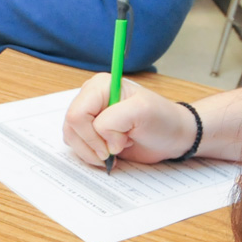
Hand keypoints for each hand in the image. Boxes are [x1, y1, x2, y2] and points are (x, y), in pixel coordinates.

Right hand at [63, 73, 196, 168]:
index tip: (112, 146)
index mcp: (100, 86)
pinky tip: (110, 152)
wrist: (171, 135)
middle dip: (91, 145)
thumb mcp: (143, 112)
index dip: (91, 135)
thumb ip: (116, 120)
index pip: (77, 113)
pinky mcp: (90, 130)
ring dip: (90, 152)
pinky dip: (91, 154)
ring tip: (114, 151)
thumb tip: (104, 139)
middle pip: (71, 126)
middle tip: (114, 150)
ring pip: (71, 136)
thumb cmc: (162, 119)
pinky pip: (77, 144)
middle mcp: (90, 97)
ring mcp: (89, 114)